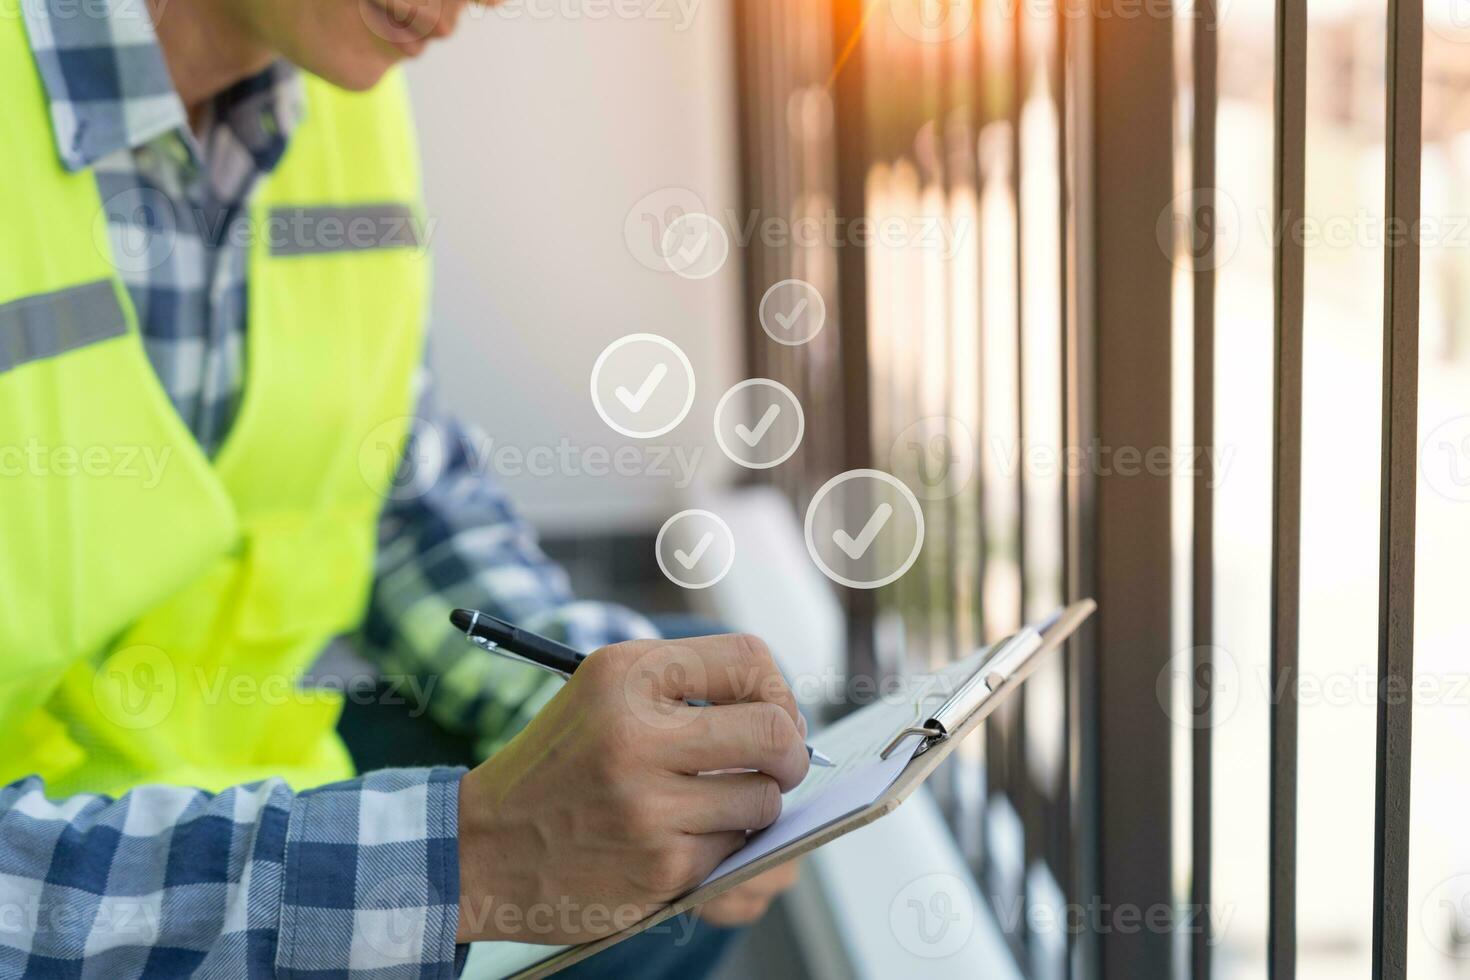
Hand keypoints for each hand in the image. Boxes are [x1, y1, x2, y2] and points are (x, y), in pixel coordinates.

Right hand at [456, 634, 809, 943]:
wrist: (479, 847)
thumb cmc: (559, 765)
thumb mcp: (605, 694)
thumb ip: (689, 688)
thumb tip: (788, 721)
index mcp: (626, 675)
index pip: (750, 661)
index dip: (777, 691)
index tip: (772, 715)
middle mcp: (637, 732)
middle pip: (774, 731)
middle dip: (792, 753)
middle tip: (782, 765)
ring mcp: (650, 805)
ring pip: (764, 799)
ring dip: (754, 806)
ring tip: (714, 805)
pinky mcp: (661, 867)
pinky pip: (735, 850)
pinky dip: (722, 848)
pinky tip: (679, 840)